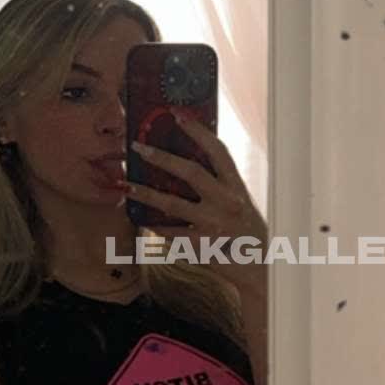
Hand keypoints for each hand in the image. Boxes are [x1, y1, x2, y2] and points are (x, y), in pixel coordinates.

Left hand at [129, 117, 266, 259]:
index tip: (177, 115)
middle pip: (190, 172)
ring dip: (145, 193)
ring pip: (172, 204)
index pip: (218, 151)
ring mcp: (214, 224)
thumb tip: (187, 165)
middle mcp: (227, 202)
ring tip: (125, 185)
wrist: (259, 269)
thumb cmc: (246, 233)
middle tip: (137, 147)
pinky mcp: (203, 245)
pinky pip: (171, 232)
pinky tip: (140, 219)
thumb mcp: (240, 203)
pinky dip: (155, 226)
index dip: (197, 131)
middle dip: (161, 157)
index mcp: (237, 187)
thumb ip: (220, 186)